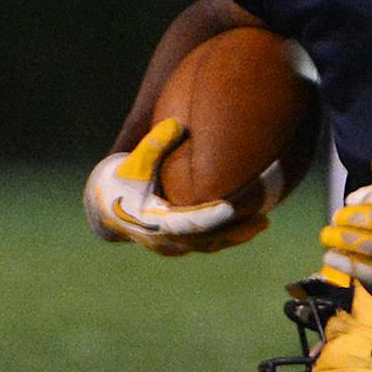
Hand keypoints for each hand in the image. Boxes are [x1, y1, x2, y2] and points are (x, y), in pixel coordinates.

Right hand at [84, 118, 266, 254]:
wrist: (107, 202)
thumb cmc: (122, 179)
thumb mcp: (135, 161)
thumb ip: (154, 145)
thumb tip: (175, 125)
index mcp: (151, 221)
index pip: (187, 223)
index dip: (211, 216)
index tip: (232, 208)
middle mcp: (162, 240)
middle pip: (205, 240)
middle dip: (234, 230)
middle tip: (263, 220)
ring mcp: (171, 247)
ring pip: (210, 245)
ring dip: (236, 235)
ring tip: (263, 222)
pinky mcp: (179, 246)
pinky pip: (208, 245)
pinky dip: (229, 236)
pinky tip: (253, 225)